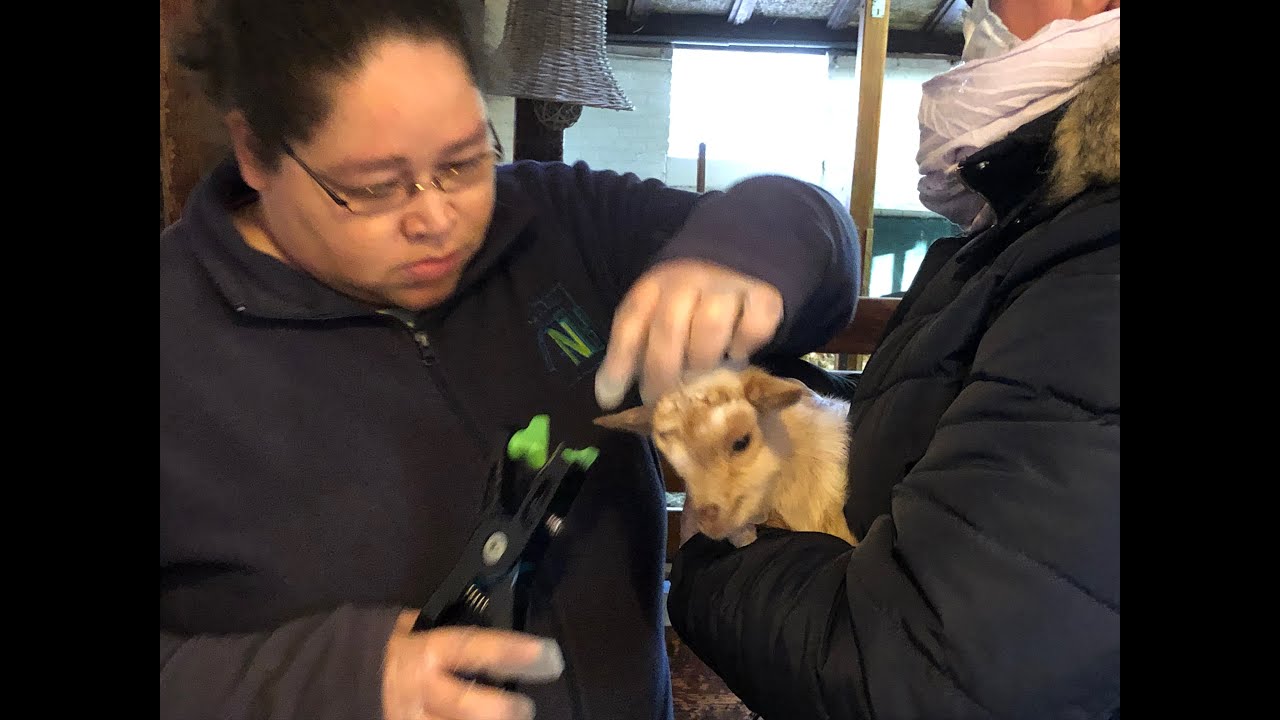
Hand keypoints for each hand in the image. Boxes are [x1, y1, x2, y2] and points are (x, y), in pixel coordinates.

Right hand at [382, 611, 562, 719]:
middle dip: (507, 710)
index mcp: (428, 652)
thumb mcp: (418, 629)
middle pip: (474, 707)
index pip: (475, 649)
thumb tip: (499, 617)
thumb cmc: (396, 648)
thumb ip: (453, 629)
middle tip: (527, 708)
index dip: (514, 652)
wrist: (349, 678)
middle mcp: (423, 691)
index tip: (550, 655)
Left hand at [596, 259, 783, 409]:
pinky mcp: (765, 296)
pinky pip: (754, 326)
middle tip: (663, 399)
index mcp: (654, 285)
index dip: (618, 362)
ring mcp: (728, 285)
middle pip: (669, 328)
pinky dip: (744, 345)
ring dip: (703, 359)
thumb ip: (638, 350)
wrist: (739, 262)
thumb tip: (609, 396)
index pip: (631, 322)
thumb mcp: (657, 315)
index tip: (609, 397)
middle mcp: (689, 280)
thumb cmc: (688, 303)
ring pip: (711, 325)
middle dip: (662, 371)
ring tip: (703, 375)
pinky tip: (737, 354)